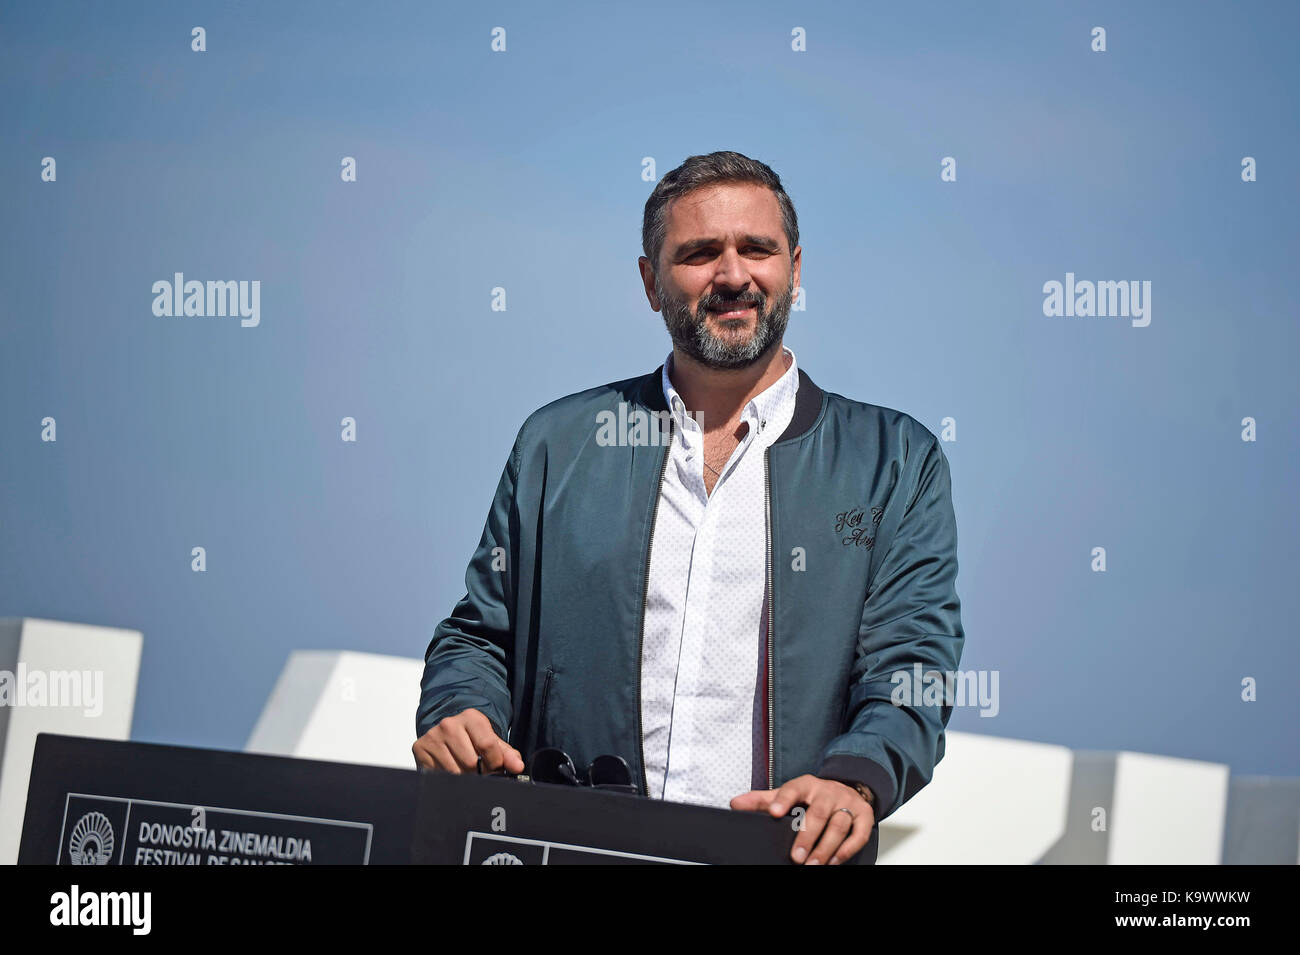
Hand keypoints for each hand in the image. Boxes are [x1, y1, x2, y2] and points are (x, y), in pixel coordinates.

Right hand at [412, 707, 524, 774]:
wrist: (446, 733)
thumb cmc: (473, 739)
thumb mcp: (492, 742)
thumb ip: (507, 755)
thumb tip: (517, 767)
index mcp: (471, 717)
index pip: (487, 745)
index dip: (495, 763)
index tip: (496, 767)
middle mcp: (449, 724)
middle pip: (471, 762)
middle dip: (479, 773)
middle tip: (479, 771)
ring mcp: (433, 736)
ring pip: (455, 772)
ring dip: (463, 778)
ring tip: (465, 771)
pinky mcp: (420, 748)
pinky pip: (439, 775)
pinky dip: (448, 778)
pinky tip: (450, 769)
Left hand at [731, 774, 873, 864]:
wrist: (848, 787)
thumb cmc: (812, 796)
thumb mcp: (788, 794)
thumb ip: (762, 800)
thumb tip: (735, 804)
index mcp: (807, 784)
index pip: (793, 788)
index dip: (783, 799)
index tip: (774, 812)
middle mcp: (828, 791)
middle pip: (817, 813)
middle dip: (807, 837)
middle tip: (796, 857)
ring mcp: (847, 802)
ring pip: (838, 824)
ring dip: (826, 847)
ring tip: (814, 864)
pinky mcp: (864, 815)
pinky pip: (859, 833)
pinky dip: (847, 849)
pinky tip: (835, 861)